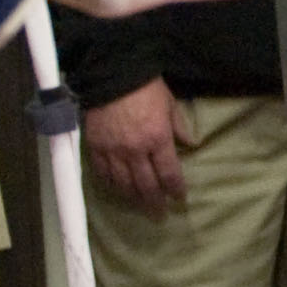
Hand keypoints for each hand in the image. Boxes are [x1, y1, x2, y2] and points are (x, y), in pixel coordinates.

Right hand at [81, 79, 185, 209]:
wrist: (112, 72)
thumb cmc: (146, 87)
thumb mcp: (170, 103)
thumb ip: (179, 127)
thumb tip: (191, 145)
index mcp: (157, 139)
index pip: (169, 174)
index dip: (175, 190)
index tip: (179, 198)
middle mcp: (135, 151)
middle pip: (146, 186)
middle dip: (154, 203)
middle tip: (159, 214)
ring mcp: (113, 151)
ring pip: (123, 184)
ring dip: (132, 198)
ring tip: (139, 205)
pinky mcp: (95, 147)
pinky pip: (102, 173)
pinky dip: (110, 184)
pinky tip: (116, 188)